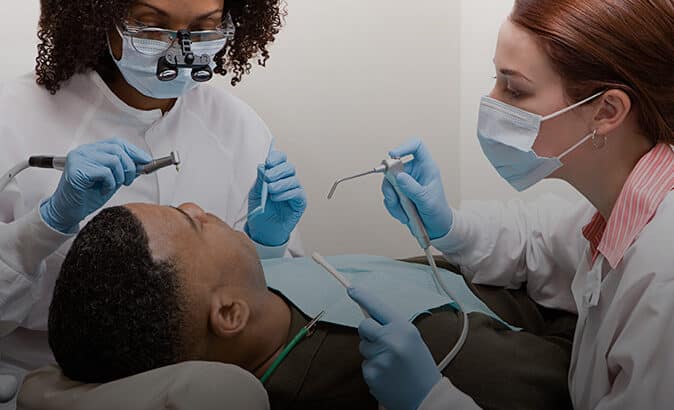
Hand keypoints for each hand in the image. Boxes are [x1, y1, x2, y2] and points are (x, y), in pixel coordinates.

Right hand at [40, 138, 151, 232]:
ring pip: (113, 161)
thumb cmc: (86, 196)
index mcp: (91, 150)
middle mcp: (83, 151)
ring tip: (110, 187)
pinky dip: (109, 184)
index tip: (146, 161)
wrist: (68, 211)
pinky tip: (102, 190)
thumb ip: (123, 170)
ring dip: (118, 177)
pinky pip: (105, 172)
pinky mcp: (77, 169)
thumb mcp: (111, 180)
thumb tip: (143, 163)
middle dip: (129, 167)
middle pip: (118, 150)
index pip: (117, 143)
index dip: (134, 151)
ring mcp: (79, 159)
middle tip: (128, 181)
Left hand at [245, 149, 306, 246]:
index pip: (281, 159)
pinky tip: (277, 198)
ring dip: (281, 183)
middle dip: (278, 171)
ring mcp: (294, 191)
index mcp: (276, 175)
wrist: (262, 229)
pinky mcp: (299, 202)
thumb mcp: (255, 193)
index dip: (276, 158)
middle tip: (268, 177)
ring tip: (270, 190)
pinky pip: (297, 193)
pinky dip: (286, 194)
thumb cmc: (260, 211)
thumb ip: (260, 179)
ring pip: (294, 179)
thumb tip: (263, 167)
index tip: (268, 162)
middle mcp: (287, 181)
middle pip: (289, 167)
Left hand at [348, 285, 441, 409]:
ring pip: (363, 347)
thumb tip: (370, 318)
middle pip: (364, 326)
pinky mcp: (371, 374)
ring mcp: (380, 358)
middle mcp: (390, 341)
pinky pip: (365, 365)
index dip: (363, 297)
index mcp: (403, 328)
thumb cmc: (419, 366)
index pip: (378, 307)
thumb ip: (392, 327)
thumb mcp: (412, 339)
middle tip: (384, 343)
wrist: (427, 397)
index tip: (351, 289)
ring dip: (372, 353)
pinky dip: (373, 369)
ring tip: (391, 363)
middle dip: (369, 333)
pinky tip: (387, 375)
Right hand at [383, 137, 452, 239]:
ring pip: (388, 183)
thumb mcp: (426, 199)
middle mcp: (414, 172)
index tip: (392, 155)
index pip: (416, 146)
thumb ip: (412, 188)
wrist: (436, 227)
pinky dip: (392, 207)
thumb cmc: (438, 210)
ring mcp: (405, 183)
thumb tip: (398, 176)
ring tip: (403, 212)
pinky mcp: (399, 194)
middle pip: (394, 166)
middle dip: (391, 183)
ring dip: (392, 199)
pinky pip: (388, 196)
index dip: (404, 146)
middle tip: (394, 196)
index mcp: (426, 167)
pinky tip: (403, 215)